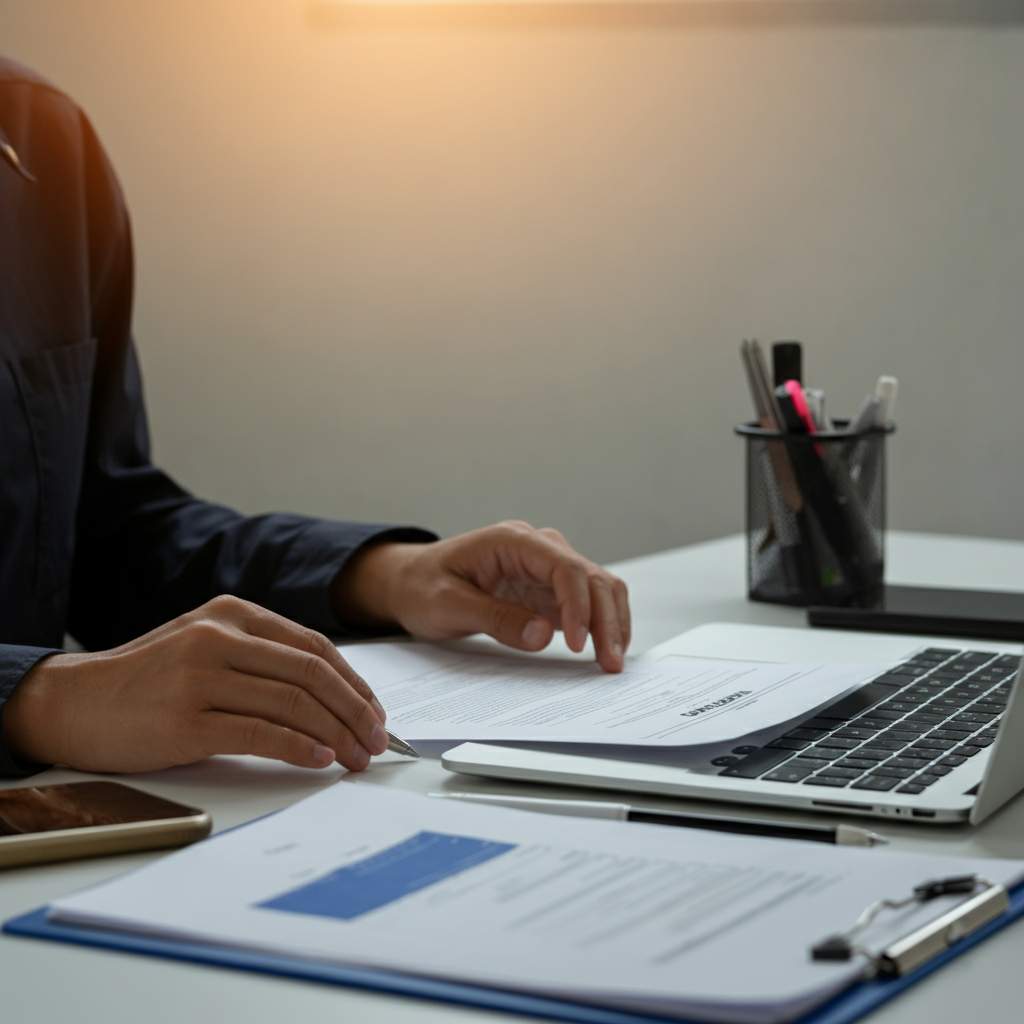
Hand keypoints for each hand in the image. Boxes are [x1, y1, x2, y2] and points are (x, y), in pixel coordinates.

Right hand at [3, 596, 388, 773]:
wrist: (74, 702)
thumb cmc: (149, 680)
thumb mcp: (207, 646)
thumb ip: (261, 658)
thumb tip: (332, 694)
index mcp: (233, 613)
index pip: (315, 647)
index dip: (354, 683)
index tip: (374, 713)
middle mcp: (220, 636)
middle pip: (312, 674)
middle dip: (355, 711)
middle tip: (376, 741)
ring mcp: (201, 676)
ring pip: (293, 703)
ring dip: (336, 734)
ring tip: (354, 758)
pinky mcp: (185, 719)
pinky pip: (260, 734)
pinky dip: (299, 748)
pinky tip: (319, 759)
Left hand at [332, 521, 630, 671]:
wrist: (410, 582)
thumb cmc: (422, 586)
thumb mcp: (446, 605)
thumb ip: (494, 618)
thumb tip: (542, 634)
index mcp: (512, 540)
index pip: (564, 567)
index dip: (579, 606)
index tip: (578, 645)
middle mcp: (537, 549)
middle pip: (591, 577)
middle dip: (607, 620)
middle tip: (610, 663)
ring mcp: (545, 569)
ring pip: (597, 589)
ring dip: (610, 624)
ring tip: (612, 663)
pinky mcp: (547, 591)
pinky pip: (585, 605)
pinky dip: (599, 628)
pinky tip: (603, 653)